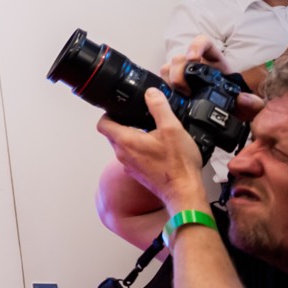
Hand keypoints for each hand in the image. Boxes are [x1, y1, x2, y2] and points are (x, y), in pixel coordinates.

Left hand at [96, 90, 206, 213]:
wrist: (185, 194)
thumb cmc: (178, 165)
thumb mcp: (172, 128)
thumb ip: (159, 108)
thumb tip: (151, 93)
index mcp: (125, 141)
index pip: (102, 124)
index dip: (108, 113)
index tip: (120, 108)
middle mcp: (122, 155)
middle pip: (113, 134)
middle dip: (123, 124)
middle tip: (140, 117)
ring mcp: (130, 166)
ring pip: (124, 146)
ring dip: (133, 137)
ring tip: (152, 132)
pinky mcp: (139, 174)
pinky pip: (134, 157)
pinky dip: (141, 150)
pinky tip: (158, 149)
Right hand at [162, 36, 264, 119]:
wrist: (226, 118)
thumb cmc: (236, 107)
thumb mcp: (249, 106)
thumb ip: (253, 103)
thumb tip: (243, 99)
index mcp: (215, 62)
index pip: (203, 43)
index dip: (195, 46)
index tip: (192, 58)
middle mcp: (196, 65)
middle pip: (180, 57)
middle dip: (178, 72)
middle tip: (184, 88)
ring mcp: (183, 75)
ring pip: (168, 67)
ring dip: (170, 79)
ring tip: (178, 94)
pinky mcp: (175, 86)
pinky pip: (163, 80)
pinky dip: (164, 87)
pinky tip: (171, 97)